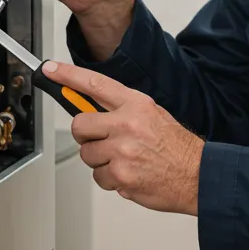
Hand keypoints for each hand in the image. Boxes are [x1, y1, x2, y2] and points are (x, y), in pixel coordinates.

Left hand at [46, 60, 203, 214]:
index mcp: (135, 104)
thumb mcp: (153, 115)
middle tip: (102, 141)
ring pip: (87, 154)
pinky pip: (98, 177)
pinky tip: (129, 174)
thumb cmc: (177, 147)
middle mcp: (126, 124)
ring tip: (124, 160)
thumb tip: (93, 108)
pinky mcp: (119, 174)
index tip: (51, 70)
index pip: (95, 84)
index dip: (68, 76)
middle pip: (80, 125)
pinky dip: (110, 179)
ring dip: (100, 160)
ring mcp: (121, 150)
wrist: (198, 176)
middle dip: (86, 135)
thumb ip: (122, 110)